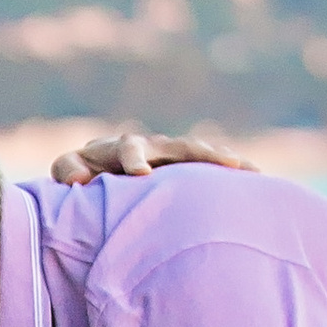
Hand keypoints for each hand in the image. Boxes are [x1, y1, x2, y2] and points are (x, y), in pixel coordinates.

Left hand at [48, 129, 249, 182]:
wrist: (98, 166)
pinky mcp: (186, 166)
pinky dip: (232, 171)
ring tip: (251, 171)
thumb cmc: (81, 173)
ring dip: (225, 161)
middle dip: (204, 154)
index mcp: (122, 147)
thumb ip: (68, 170)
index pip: (129, 148)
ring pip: (202, 154)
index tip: (142, 174)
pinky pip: (211, 167)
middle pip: (181, 146)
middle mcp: (153, 146)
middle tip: (227, 163)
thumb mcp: (68, 170)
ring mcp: (172, 156)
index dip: (135, 158)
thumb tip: (81, 178)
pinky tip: (258, 181)